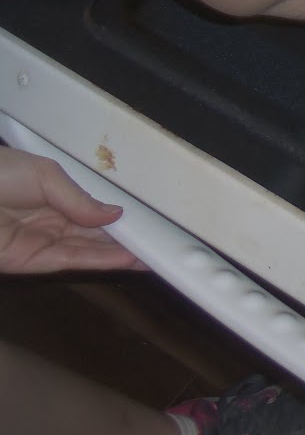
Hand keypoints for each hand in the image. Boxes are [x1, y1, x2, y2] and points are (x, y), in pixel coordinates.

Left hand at [0, 146, 143, 273]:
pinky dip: (100, 261)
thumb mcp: (45, 175)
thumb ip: (80, 198)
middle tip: (159, 242)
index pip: (92, 212)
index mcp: (53, 197)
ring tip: (152, 254)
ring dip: (119, 254)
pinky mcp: (30, 262)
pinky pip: (70, 261)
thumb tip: (116, 214)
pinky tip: (127, 259)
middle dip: (124, 239)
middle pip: (94, 234)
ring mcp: (41, 243)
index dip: (118, 218)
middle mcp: (50, 222)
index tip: (147, 221)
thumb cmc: (0, 173)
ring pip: (87, 250)